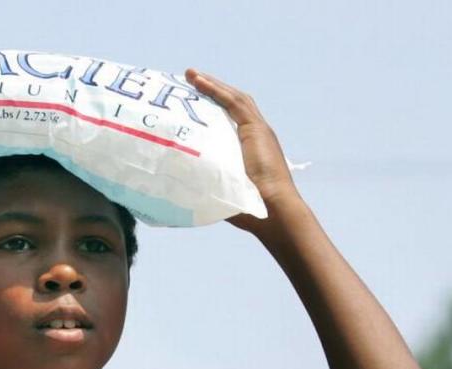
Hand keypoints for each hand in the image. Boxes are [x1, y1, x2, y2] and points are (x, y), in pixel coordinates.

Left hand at [184, 69, 303, 233]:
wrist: (272, 209)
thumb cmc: (249, 210)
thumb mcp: (223, 192)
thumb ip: (207, 184)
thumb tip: (179, 189)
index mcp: (250, 147)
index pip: (231, 118)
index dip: (214, 106)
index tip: (195, 99)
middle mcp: (256, 134)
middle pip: (233, 103)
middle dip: (212, 89)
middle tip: (190, 79)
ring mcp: (258, 130)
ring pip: (233, 98)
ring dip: (211, 84)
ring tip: (191, 75)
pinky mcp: (256, 129)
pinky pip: (233, 102)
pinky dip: (216, 90)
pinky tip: (199, 81)